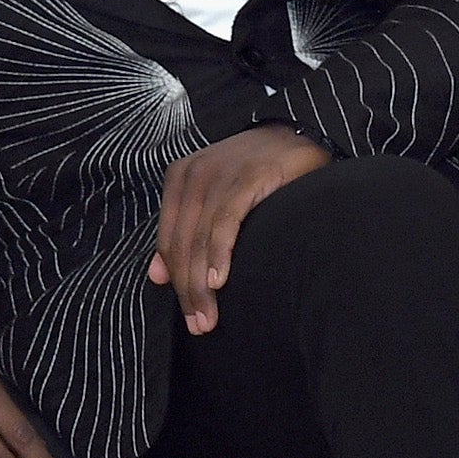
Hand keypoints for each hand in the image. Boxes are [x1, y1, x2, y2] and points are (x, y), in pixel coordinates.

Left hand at [151, 124, 332, 334]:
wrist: (302, 132)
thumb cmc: (262, 172)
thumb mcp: (217, 198)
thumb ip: (187, 232)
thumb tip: (156, 275)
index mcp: (180, 179)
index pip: (169, 241)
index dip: (175, 282)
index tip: (189, 316)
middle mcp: (193, 175)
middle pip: (182, 244)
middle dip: (188, 290)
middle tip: (200, 325)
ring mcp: (218, 174)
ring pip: (200, 240)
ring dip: (201, 284)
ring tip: (209, 317)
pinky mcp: (245, 178)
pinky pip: (224, 223)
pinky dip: (219, 254)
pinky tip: (220, 281)